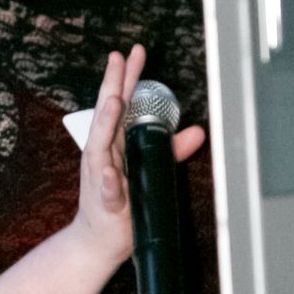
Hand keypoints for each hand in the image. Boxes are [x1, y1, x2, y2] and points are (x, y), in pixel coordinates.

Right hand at [71, 45, 203, 273]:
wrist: (97, 241)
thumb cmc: (119, 203)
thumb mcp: (147, 170)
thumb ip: (169, 150)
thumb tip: (196, 132)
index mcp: (114, 143)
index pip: (120, 104)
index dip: (126, 79)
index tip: (132, 53)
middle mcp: (103, 153)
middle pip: (107, 114)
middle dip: (113, 85)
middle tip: (118, 59)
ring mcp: (99, 175)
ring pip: (101, 145)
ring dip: (107, 122)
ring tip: (115, 101)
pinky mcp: (104, 201)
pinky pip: (105, 188)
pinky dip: (106, 178)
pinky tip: (107, 169)